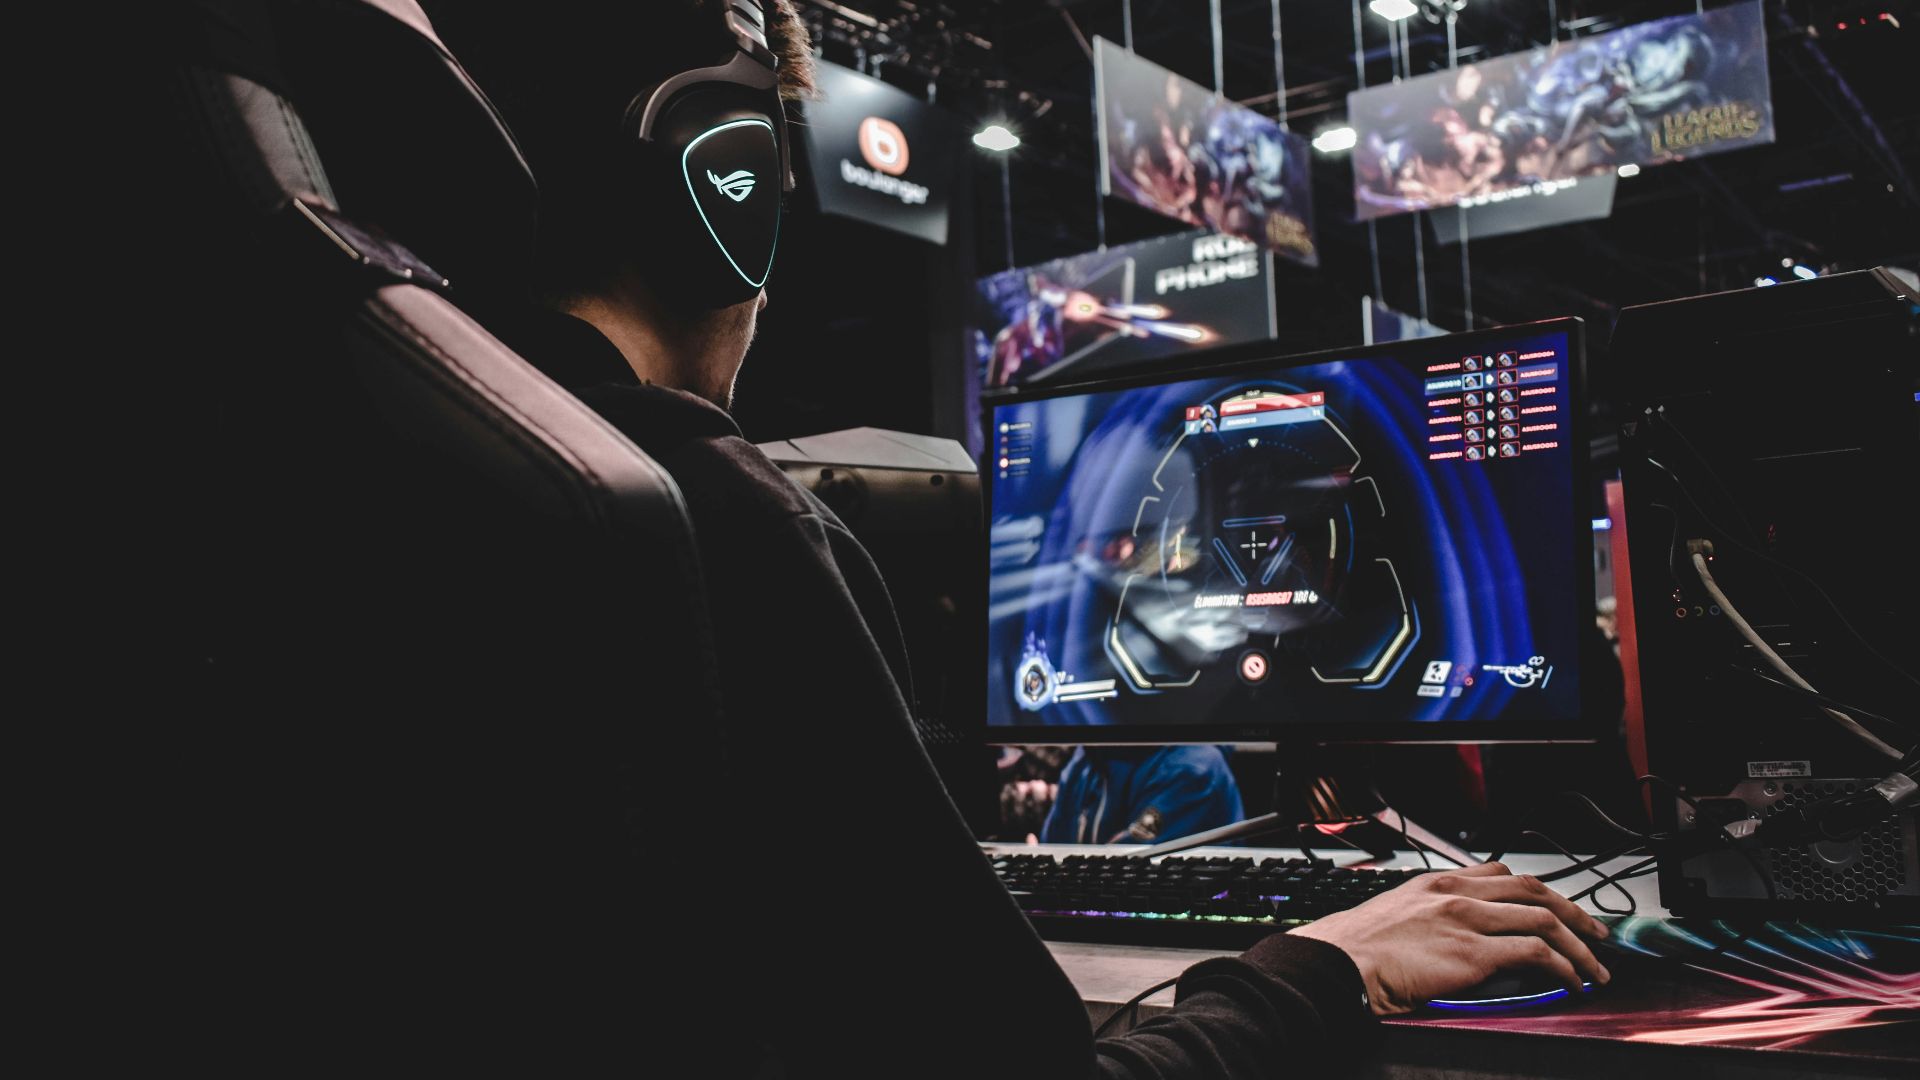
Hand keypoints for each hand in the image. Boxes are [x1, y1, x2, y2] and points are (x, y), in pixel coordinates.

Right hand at [1289, 861, 1611, 1014]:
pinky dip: (1564, 967)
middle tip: (1594, 932)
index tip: (1554, 905)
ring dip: (1579, 945)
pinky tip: (1571, 981)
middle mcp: (1457, 893)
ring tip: (1594, 966)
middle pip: (1533, 890)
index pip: (1501, 873)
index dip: (1537, 890)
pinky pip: (1536, 954)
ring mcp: (1468, 920)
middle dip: (1573, 911)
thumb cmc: (1357, 949)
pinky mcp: (1474, 953)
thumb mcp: (1395, 914)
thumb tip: (1451, 936)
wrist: (1338, 963)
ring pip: (1545, 919)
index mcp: (1437, 883)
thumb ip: (1429, 915)